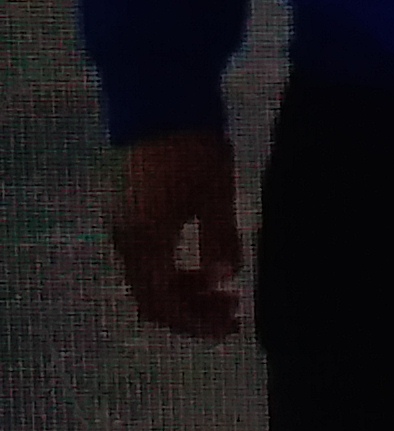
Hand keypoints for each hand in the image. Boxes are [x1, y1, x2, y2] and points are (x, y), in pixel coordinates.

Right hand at [109, 133, 243, 340]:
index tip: (229, 328)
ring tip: (225, 293)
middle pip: (152, 297)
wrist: (160, 102)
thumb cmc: (192, 148)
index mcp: (144, 241)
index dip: (194, 322)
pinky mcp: (130, 212)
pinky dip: (175, 272)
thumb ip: (219, 239)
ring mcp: (124, 226)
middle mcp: (125, 240)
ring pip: (149, 279)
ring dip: (185, 292)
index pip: (161, 303)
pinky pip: (148, 260)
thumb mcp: (216, 193)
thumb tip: (226, 280)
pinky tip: (206, 267)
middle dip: (191, 312)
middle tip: (233, 314)